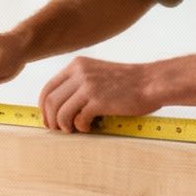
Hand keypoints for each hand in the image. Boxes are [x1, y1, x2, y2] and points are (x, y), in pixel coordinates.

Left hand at [39, 57, 164, 131]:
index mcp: (77, 65)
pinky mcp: (98, 100)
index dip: (44, 107)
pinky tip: (90, 127)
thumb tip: (59, 107)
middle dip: (50, 119)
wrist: (151, 82)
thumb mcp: (97, 73)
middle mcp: (79, 73)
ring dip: (64, 126)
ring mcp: (88, 86)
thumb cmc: (127, 82)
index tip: (47, 119)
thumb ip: (78, 84)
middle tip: (57, 130)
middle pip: (50, 101)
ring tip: (74, 130)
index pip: (48, 87)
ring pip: (60, 112)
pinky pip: (78, 119)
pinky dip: (81, 127)